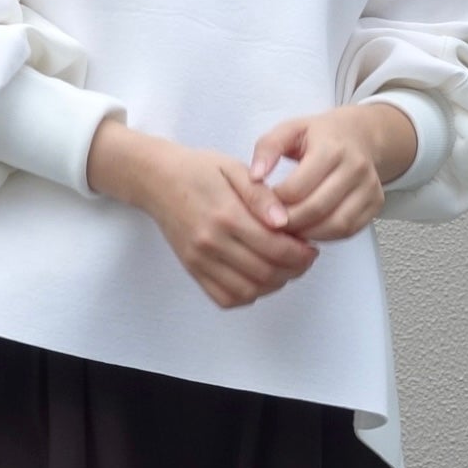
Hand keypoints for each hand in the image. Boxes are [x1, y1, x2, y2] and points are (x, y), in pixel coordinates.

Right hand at [86, 119, 318, 309]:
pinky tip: (258, 278)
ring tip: (284, 268)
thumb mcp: (235, 169)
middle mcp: (211, 242)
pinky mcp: (192, 269)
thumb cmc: (199, 170)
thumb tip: (284, 221)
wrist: (157, 179)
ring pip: (248, 291)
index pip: (275, 247)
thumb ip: (262, 196)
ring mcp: (200, 260)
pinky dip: (247, 295)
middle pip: (265, 273)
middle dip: (293, 270)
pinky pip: (224, 298)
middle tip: (303, 258)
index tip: (310, 247)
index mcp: (226, 215)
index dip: (301, 253)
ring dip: (273, 285)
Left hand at [246, 102, 419, 242]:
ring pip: (336, 225)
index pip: (297, 188)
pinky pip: (349, 230)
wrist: (359, 135)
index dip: (275, 202)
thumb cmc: (318, 135)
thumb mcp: (289, 130)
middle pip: (316, 209)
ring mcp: (370, 187)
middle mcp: (355, 167)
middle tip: (272, 224)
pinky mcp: (376, 204)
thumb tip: (254, 177)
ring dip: (308, 234)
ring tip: (289, 229)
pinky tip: (310, 229)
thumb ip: (267, 149)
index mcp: (331, 147)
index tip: (263, 205)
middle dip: (289, 223)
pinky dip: (326, 236)